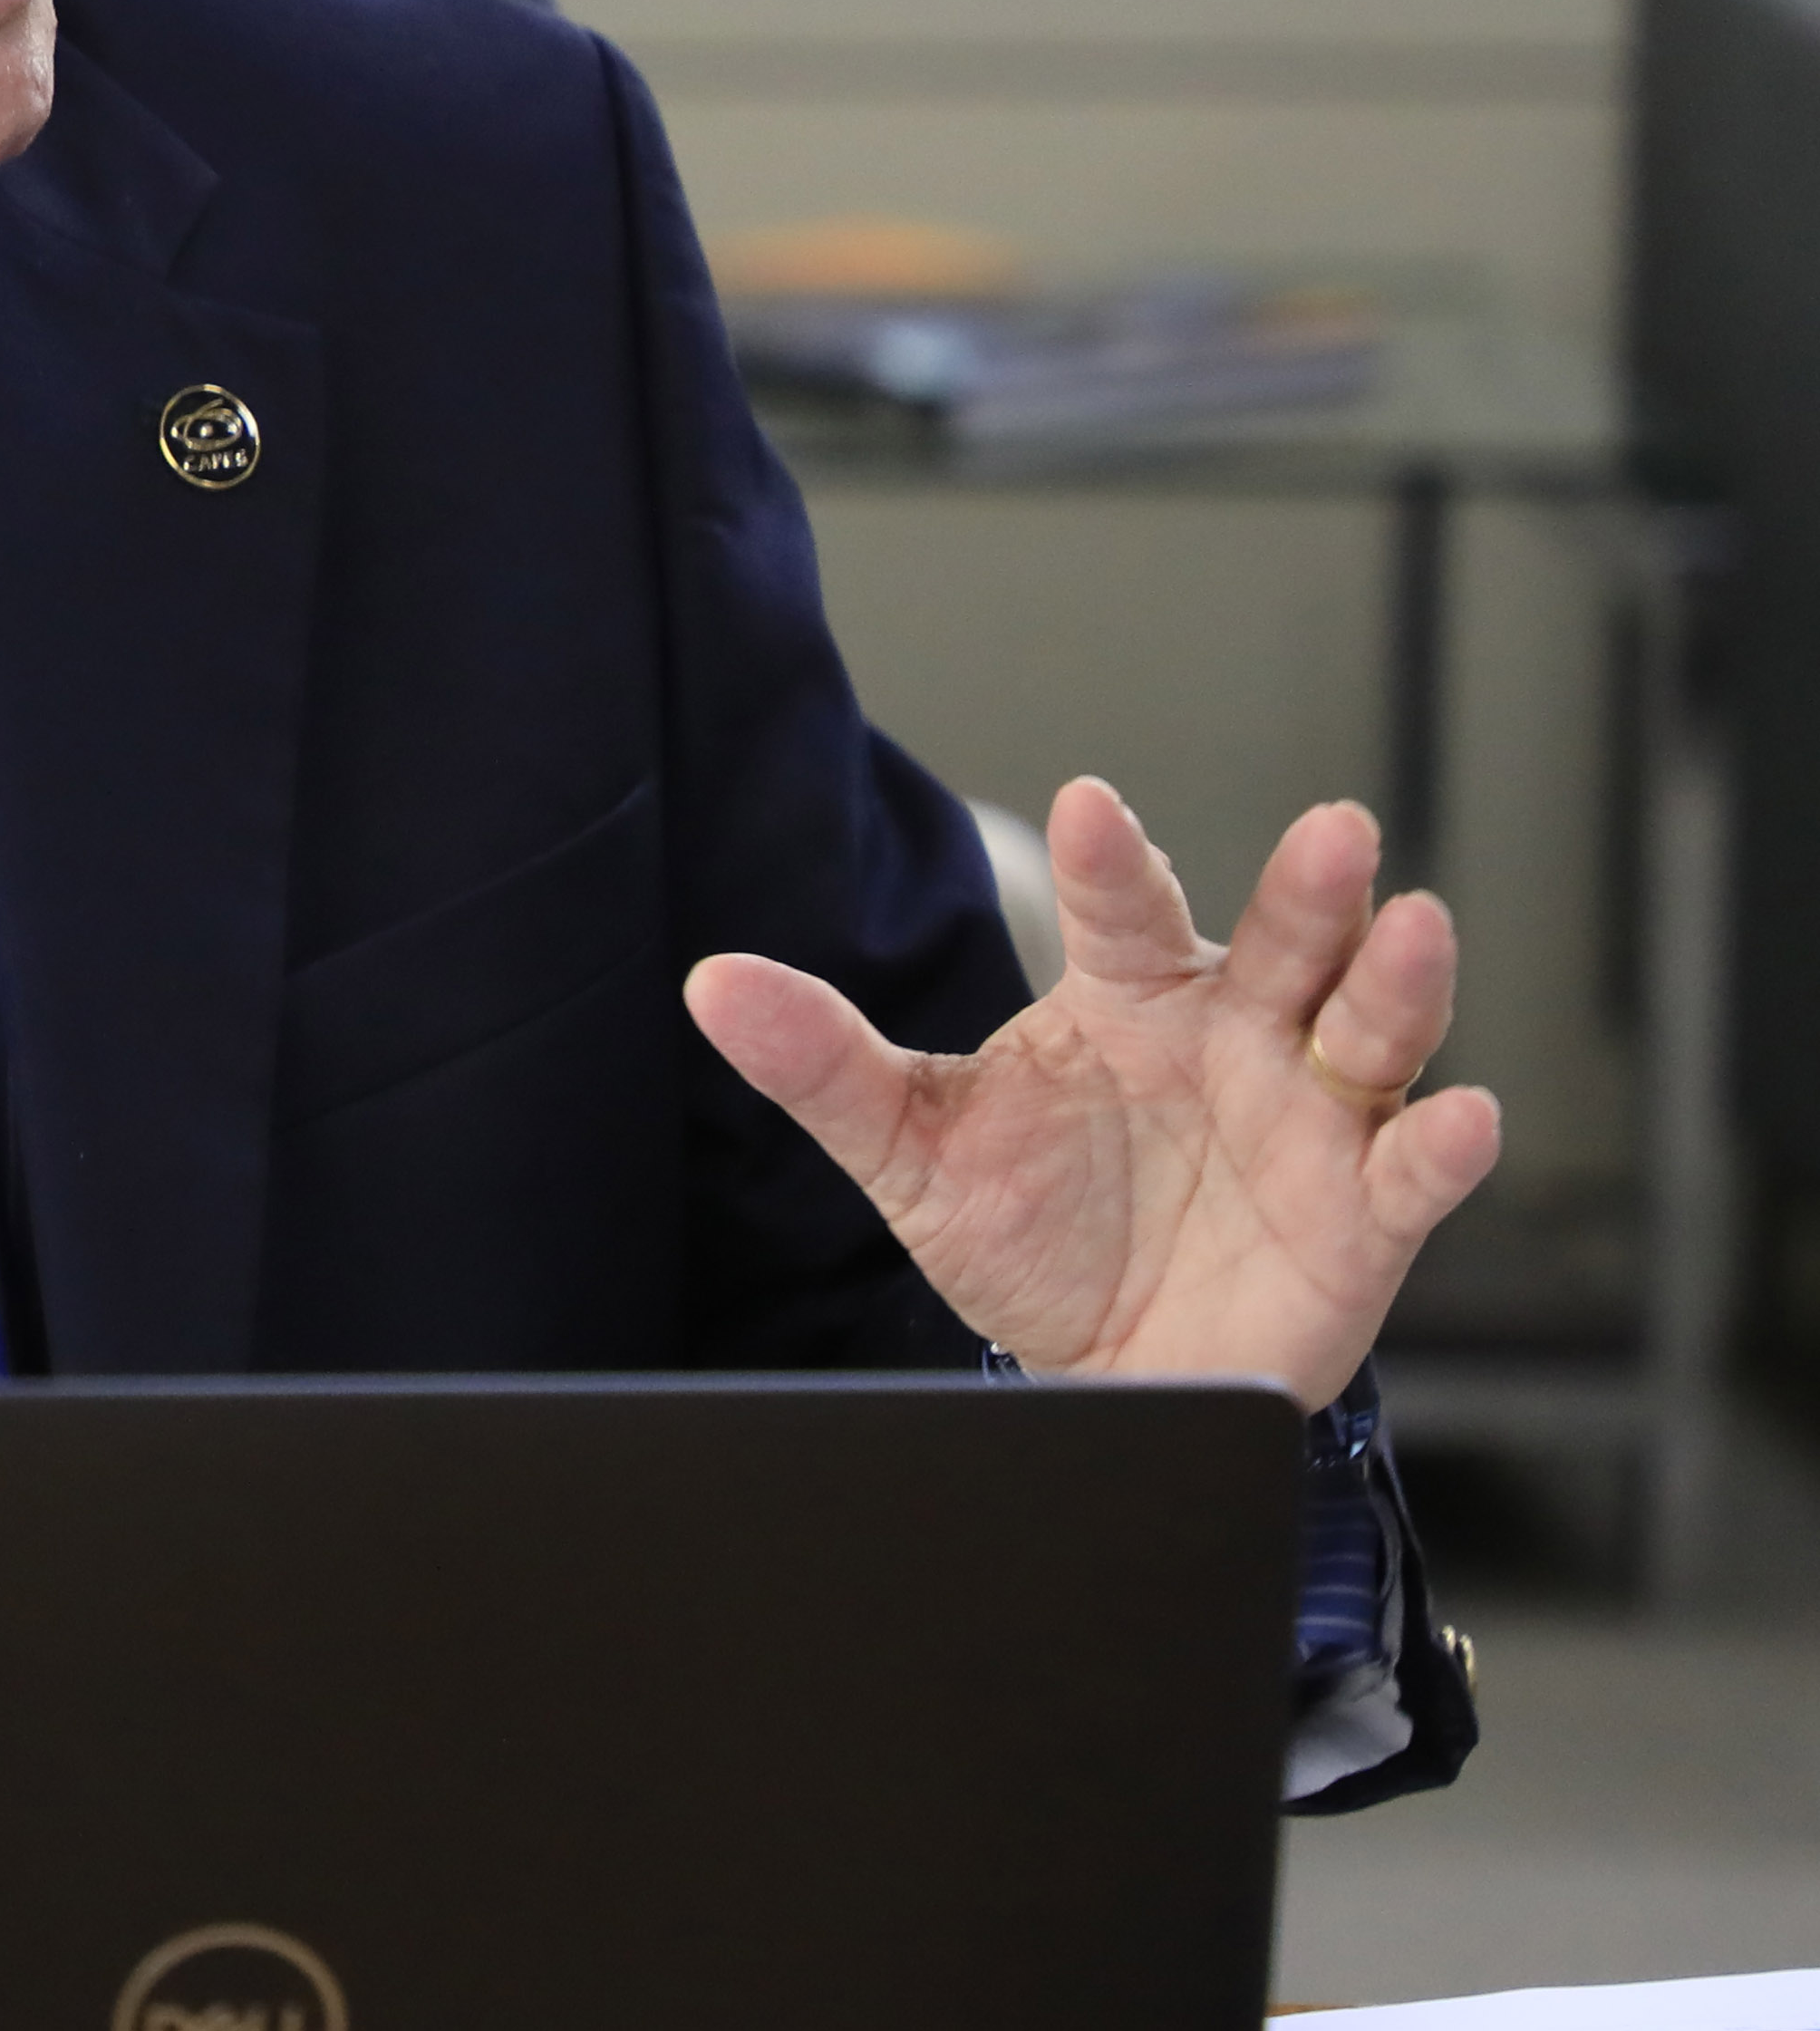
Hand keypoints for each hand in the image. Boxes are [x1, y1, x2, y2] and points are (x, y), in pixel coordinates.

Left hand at [683, 777, 1504, 1405]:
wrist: (1100, 1366)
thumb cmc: (1026, 1227)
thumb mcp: (913, 1147)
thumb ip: (826, 1065)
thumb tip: (713, 985)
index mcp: (1129, 1000)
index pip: (1122, 908)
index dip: (1111, 859)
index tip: (1088, 806)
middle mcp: (1235, 1036)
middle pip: (1282, 943)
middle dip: (1308, 888)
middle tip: (1331, 830)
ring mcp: (1310, 1116)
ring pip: (1370, 1028)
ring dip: (1397, 980)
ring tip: (1414, 927)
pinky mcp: (1364, 1212)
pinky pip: (1414, 1167)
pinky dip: (1443, 1141)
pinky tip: (1459, 1115)